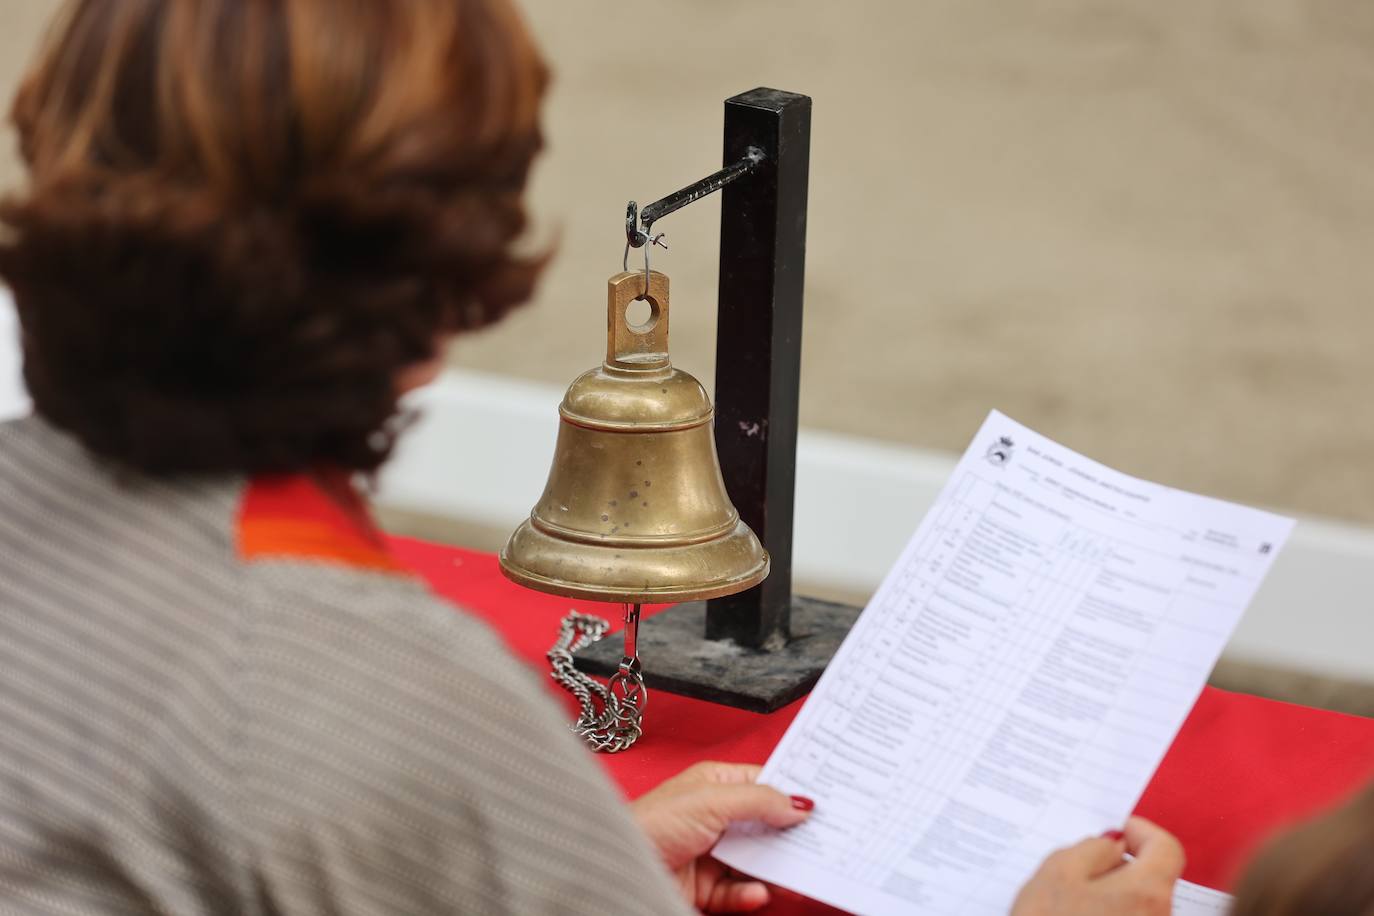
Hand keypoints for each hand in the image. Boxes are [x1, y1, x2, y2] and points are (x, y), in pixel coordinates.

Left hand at [631, 761, 811, 912]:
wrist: (621, 868)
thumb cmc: (652, 822)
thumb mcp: (712, 800)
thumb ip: (758, 800)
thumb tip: (799, 802)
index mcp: (715, 784)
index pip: (763, 783)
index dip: (790, 792)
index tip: (822, 802)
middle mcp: (715, 815)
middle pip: (765, 825)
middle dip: (789, 835)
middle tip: (819, 842)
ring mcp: (712, 851)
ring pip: (757, 860)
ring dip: (776, 869)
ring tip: (796, 874)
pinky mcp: (706, 886)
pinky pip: (739, 891)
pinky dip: (750, 894)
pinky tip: (757, 892)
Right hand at [1011, 816, 1184, 915]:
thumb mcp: (1058, 871)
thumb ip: (1092, 848)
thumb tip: (1112, 845)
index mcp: (1147, 892)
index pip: (1167, 849)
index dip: (1142, 832)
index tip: (1117, 829)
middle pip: (1154, 879)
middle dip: (1122, 864)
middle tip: (1082, 863)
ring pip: (1139, 905)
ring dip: (1112, 893)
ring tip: (1071, 898)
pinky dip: (1109, 915)